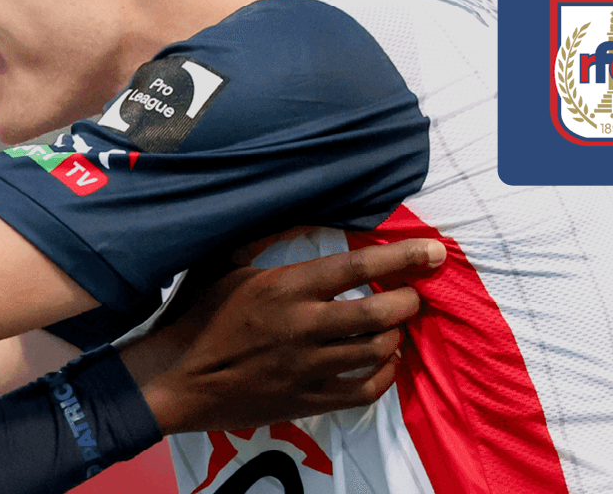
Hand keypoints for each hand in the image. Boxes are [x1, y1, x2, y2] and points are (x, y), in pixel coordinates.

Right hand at [119, 238, 445, 433]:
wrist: (177, 379)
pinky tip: (383, 362)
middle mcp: (303, 325)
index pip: (357, 268)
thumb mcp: (222, 262)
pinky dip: (385, 375)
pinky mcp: (308, 400)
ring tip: (394, 325)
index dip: (402, 257)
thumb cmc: (197, 315)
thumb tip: (305, 211)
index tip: (434, 251)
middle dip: (408, 301)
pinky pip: (364, 389)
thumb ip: (265, 235)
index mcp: (285, 287)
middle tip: (413, 294)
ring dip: (396, 336)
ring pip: (377, 351)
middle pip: (378, 314)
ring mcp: (308, 367)